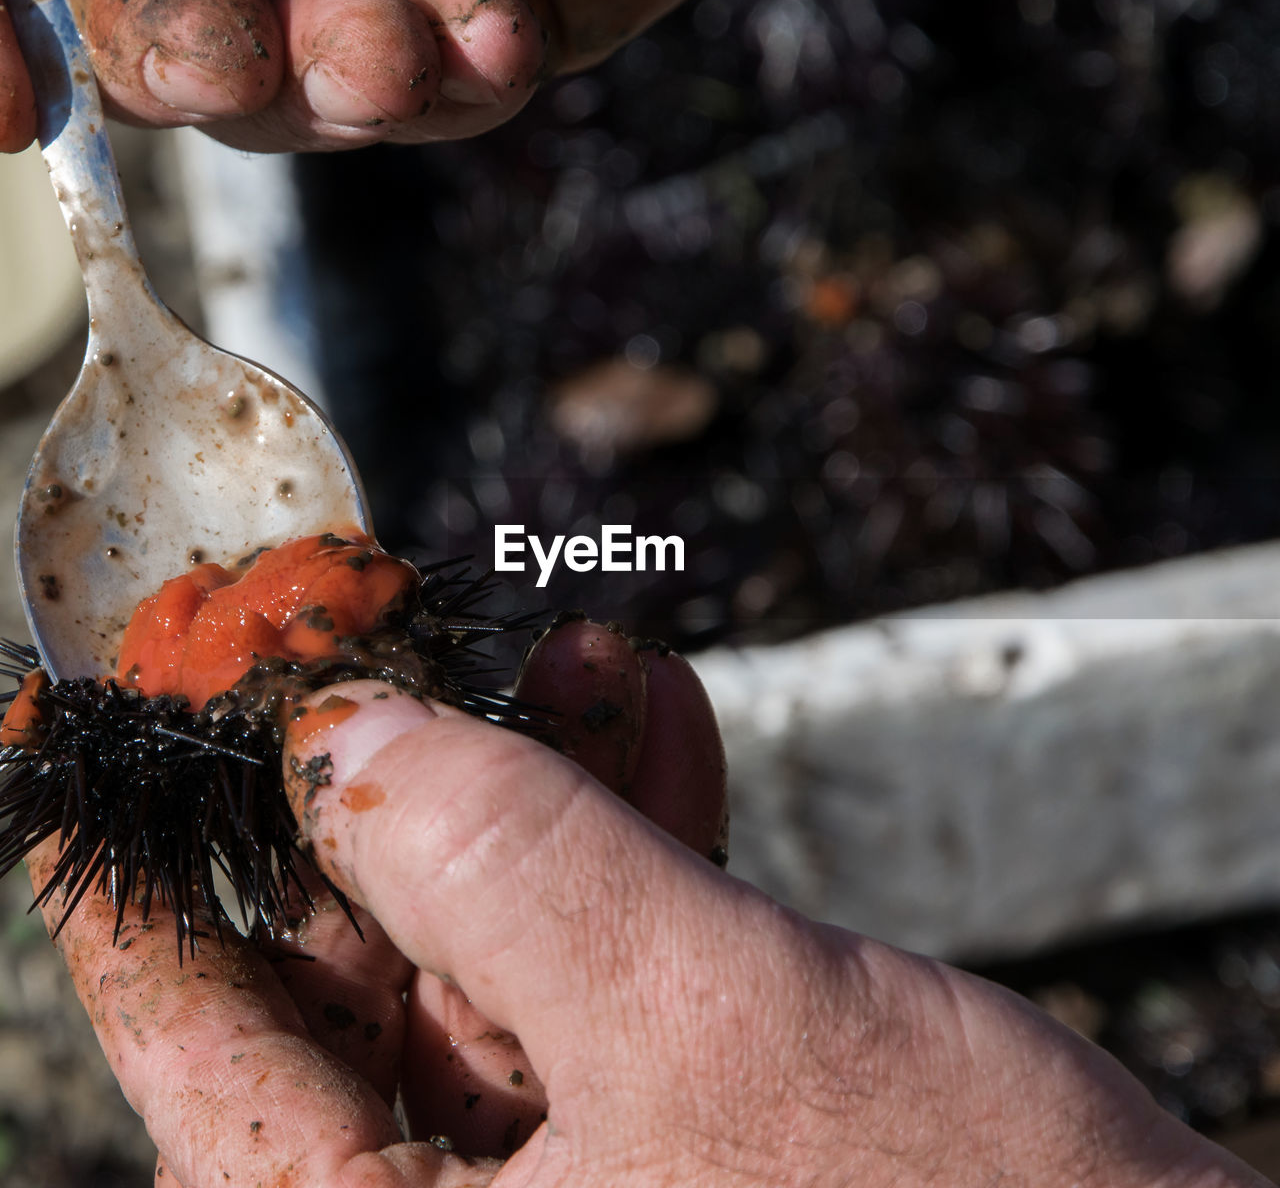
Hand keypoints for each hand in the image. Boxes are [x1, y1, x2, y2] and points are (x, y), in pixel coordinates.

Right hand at [0, 0, 771, 153]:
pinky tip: (499, 36)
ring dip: (334, 77)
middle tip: (221, 54)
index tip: (11, 107)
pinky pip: (459, 83)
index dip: (18, 33)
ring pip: (309, 79)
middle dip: (182, 54)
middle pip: (167, 28)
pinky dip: (465, 73)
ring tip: (385, 49)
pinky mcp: (502, 16)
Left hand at [26, 630, 1269, 1185]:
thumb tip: (343, 733)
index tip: (110, 703)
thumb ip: (505, 868)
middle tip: (380, 625)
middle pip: (352, 958)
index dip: (145, 854)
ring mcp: (571, 1166)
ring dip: (527, 777)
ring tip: (553, 648)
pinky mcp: (673, 1115)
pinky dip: (626, 820)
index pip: (198, 1033)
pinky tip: (645, 703)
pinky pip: (605, 945)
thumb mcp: (699, 1027)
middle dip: (382, 775)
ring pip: (489, 931)